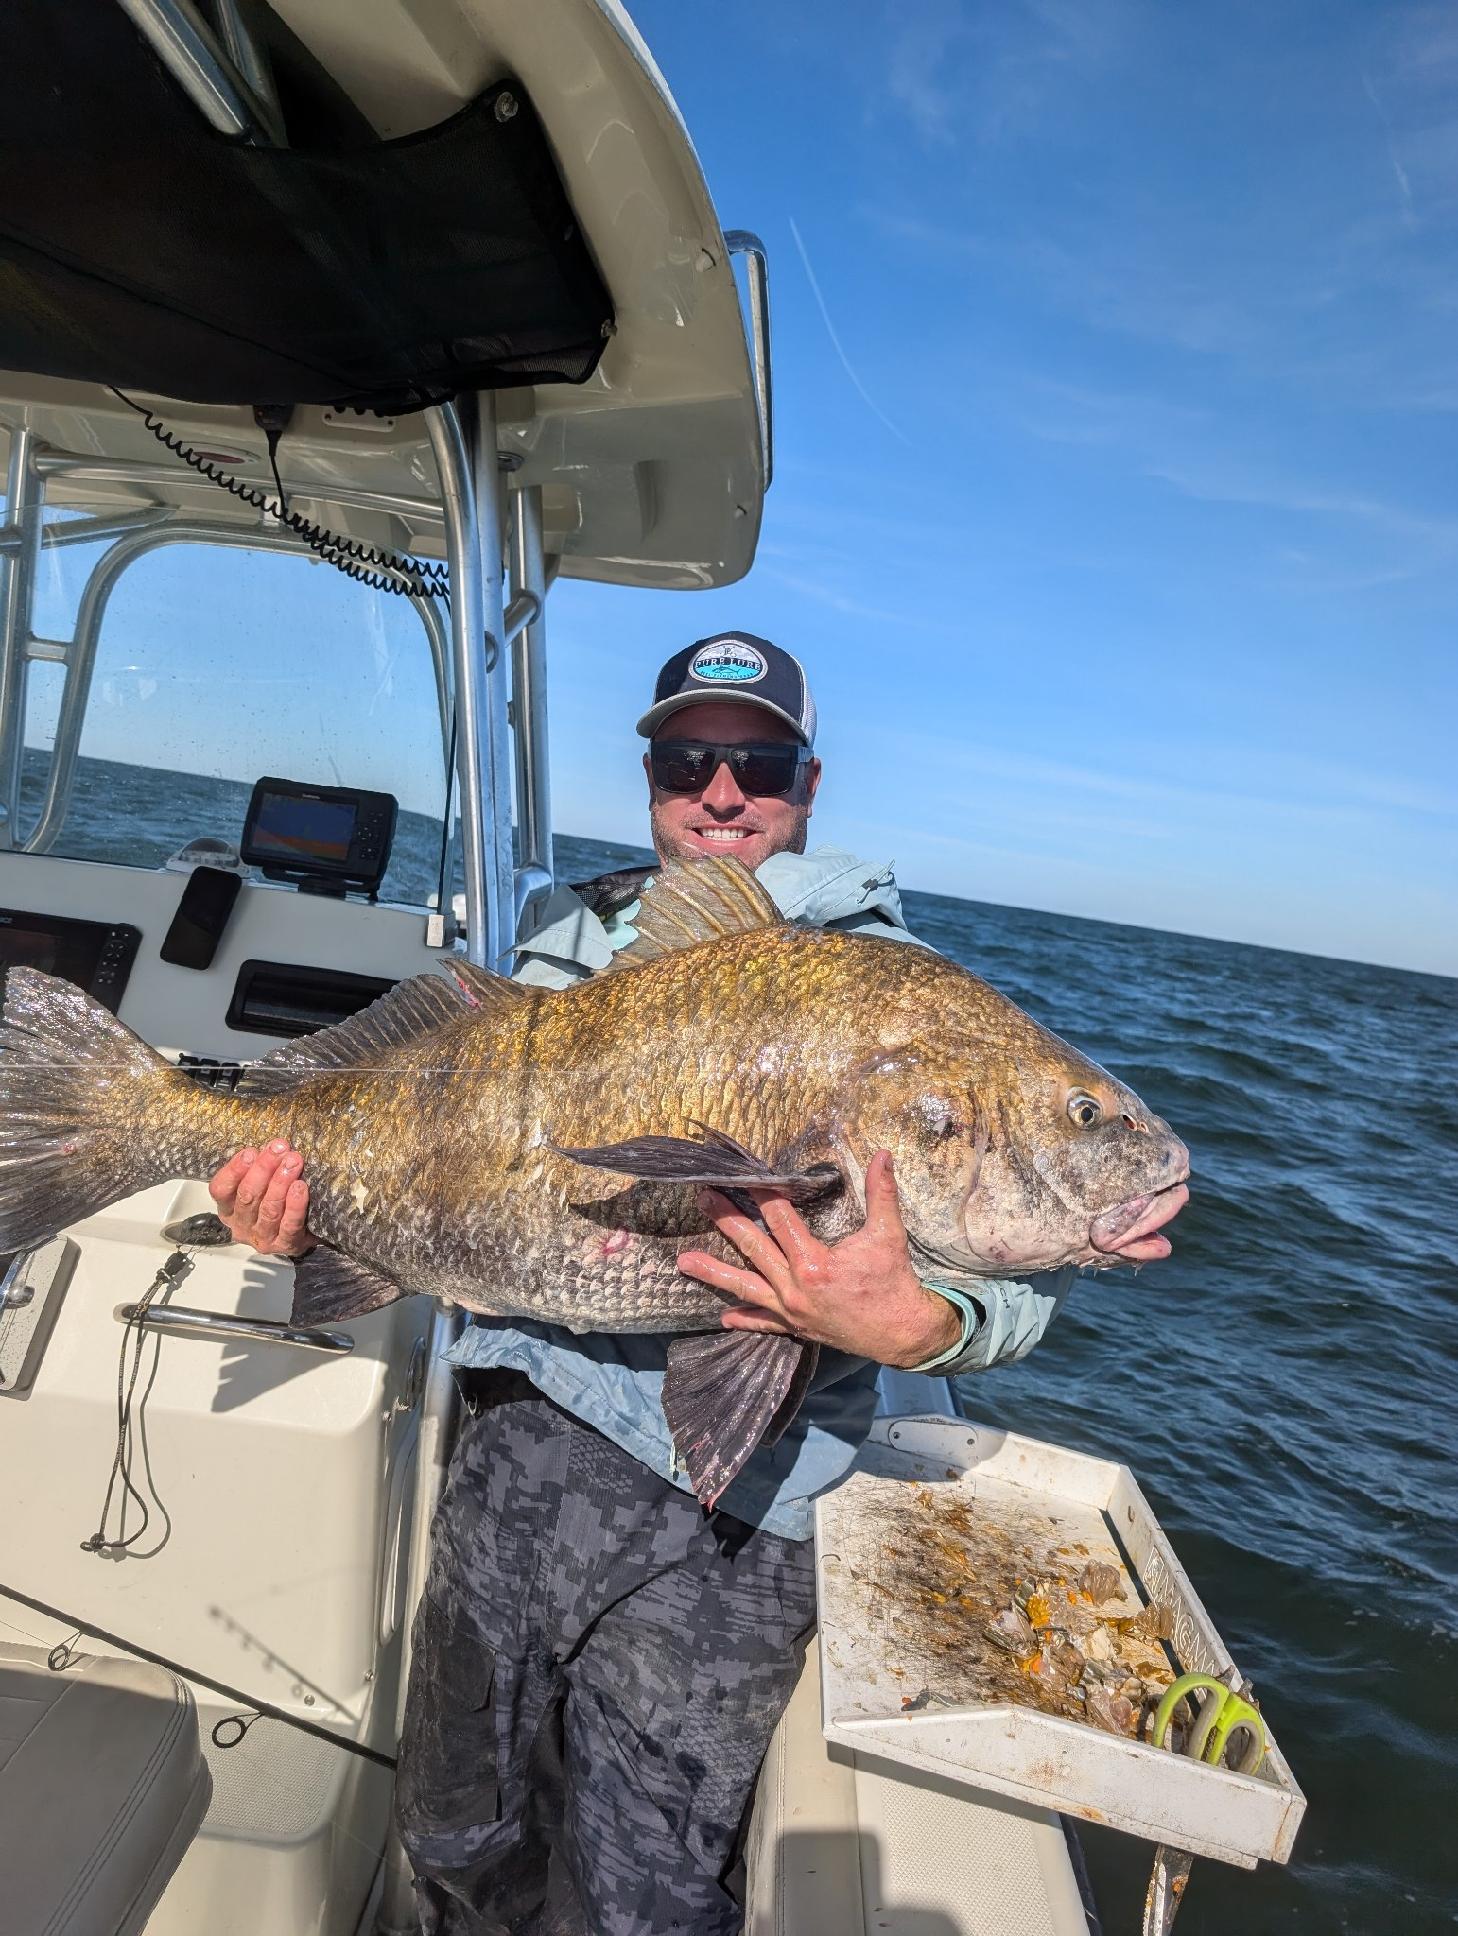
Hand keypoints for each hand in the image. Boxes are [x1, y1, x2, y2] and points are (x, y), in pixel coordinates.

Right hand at [208, 1140, 313, 1257]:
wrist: (305, 1232)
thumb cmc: (278, 1203)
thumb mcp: (261, 1185)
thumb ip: (257, 1168)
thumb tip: (270, 1146)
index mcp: (228, 1208)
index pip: (221, 1190)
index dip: (234, 1170)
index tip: (250, 1152)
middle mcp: (241, 1225)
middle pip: (247, 1196)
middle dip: (264, 1169)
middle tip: (279, 1149)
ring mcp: (263, 1237)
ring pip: (268, 1209)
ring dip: (280, 1182)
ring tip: (293, 1163)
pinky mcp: (285, 1245)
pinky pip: (289, 1224)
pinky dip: (295, 1205)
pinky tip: (300, 1188)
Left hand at [676, 1150, 961, 1368]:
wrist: (903, 1334)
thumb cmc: (894, 1282)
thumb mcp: (888, 1234)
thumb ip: (881, 1193)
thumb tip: (884, 1154)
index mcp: (814, 1264)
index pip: (780, 1219)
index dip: (764, 1193)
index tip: (745, 1175)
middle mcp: (795, 1289)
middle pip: (753, 1248)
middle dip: (726, 1220)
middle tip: (704, 1199)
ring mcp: (791, 1312)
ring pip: (745, 1288)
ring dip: (713, 1273)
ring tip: (683, 1261)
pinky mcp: (796, 1328)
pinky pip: (763, 1324)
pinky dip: (744, 1319)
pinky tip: (722, 1317)